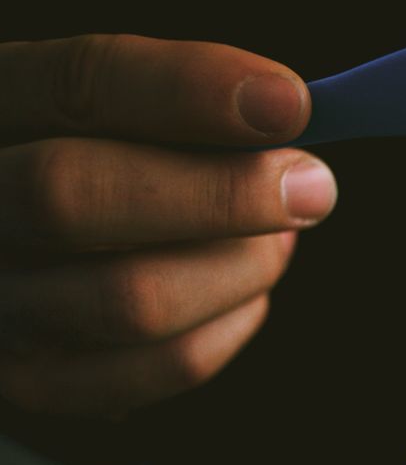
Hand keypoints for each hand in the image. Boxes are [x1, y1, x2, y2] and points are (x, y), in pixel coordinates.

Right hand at [0, 35, 335, 415]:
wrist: (32, 260)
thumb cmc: (103, 165)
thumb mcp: (114, 116)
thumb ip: (179, 108)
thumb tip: (288, 117)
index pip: (75, 84)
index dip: (187, 89)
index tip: (290, 103)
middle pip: (72, 196)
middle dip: (221, 193)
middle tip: (313, 187)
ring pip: (131, 300)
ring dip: (240, 268)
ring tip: (280, 241)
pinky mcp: (35, 381)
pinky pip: (156, 370)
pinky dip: (228, 328)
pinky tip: (248, 296)